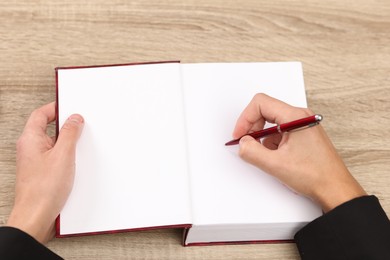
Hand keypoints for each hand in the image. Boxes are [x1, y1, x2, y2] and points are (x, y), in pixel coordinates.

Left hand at [7, 102, 83, 243]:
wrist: (36, 217)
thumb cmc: (44, 190)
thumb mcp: (63, 155)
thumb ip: (70, 134)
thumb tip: (75, 119)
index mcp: (30, 139)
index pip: (41, 114)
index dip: (56, 107)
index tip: (71, 106)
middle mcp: (30, 148)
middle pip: (47, 128)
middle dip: (65, 126)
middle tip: (81, 125)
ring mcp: (35, 161)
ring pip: (53, 144)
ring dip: (68, 143)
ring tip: (80, 146)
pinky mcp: (42, 172)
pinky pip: (55, 157)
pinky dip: (67, 156)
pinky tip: (77, 163)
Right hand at [233, 93, 365, 211]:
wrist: (335, 190)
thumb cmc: (316, 175)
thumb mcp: (276, 165)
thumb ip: (252, 152)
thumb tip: (243, 144)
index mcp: (295, 117)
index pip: (261, 103)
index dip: (245, 118)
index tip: (240, 134)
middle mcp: (300, 117)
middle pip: (265, 111)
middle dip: (252, 127)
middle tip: (246, 143)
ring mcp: (302, 126)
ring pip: (272, 123)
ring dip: (262, 138)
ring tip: (264, 155)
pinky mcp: (303, 136)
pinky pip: (280, 133)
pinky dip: (271, 144)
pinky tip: (275, 158)